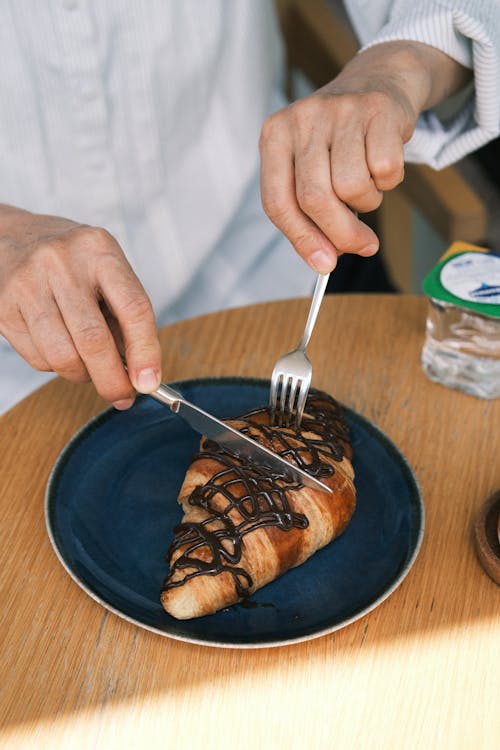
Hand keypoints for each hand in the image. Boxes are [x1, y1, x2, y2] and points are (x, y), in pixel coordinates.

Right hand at [0, 206, 161, 407]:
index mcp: (99, 250)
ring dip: (82, 376)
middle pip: (93, 340)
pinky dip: (55, 367)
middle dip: (112, 380)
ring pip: (62, 357)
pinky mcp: (3, 306)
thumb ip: (125, 318)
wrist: (12, 238)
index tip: (149, 382)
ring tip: (89, 367)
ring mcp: (28, 283)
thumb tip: (141, 376)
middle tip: (122, 396)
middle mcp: (61, 263)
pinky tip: (59, 347)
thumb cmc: (72, 263)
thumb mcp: (107, 273)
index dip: (145, 352)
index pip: (133, 308)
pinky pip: (37, 359)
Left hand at [259, 41, 470, 272]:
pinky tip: (382, 164)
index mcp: (274, 136)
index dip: (302, 240)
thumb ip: (310, 214)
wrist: (377, 80)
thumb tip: (325, 259)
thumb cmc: (338, 139)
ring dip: (368, 202)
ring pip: (352, 187)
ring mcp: (339, 111)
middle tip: (362, 246)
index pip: (278, 202)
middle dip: (341, 234)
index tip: (323, 265)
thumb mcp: (311, 168)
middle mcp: (302, 119)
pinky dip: (389, 182)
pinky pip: (385, 171)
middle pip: (315, 199)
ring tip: (367, 185)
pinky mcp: (377, 109)